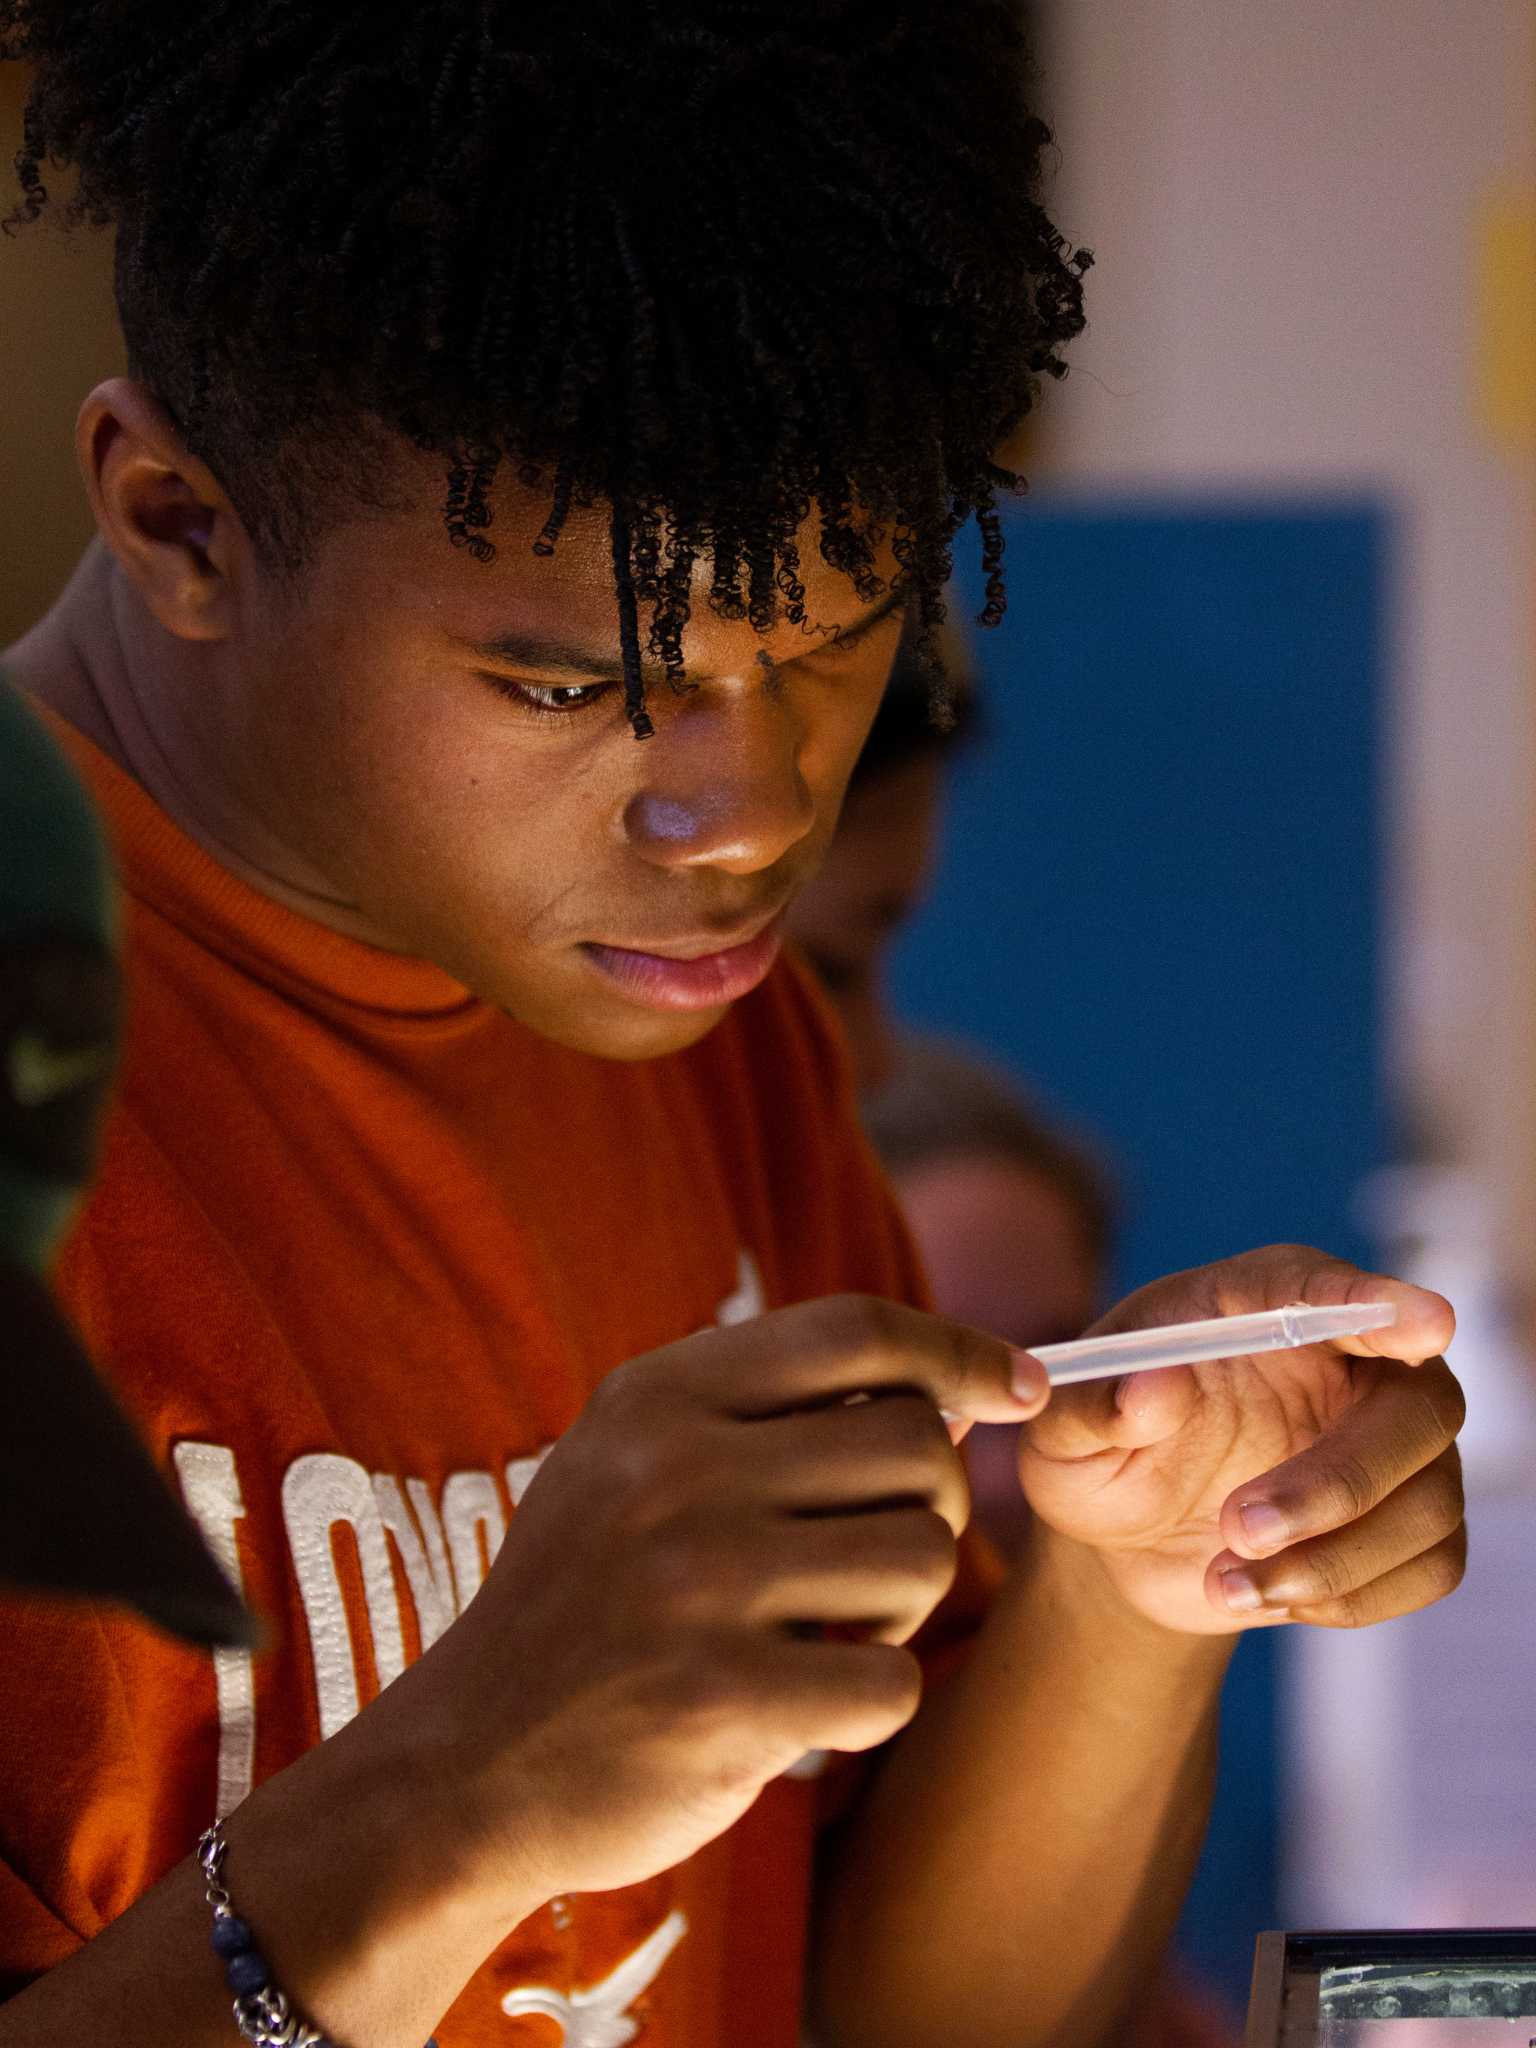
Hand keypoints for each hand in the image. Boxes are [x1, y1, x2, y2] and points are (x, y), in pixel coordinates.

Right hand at [378, 1296, 1039, 1905]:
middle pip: (916, 1444)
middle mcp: (676, 1470)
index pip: (855, 1329)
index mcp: (656, 1397)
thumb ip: (773, 1411)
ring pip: (923, 1557)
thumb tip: (960, 1390)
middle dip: (929, 1503)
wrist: (465, 1764)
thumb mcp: (633, 1464)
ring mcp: (696, 1583)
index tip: (1020, 1384)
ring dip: (901, 1608)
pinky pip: (893, 1681)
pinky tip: (802, 1704)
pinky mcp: (722, 1699)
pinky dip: (870, 1700)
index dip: (959, 1348)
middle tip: (871, 1557)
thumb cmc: (585, 1605)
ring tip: (824, 1629)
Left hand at [1014, 1244, 1463, 1633]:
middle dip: (1340, 1479)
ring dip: (1332, 1559)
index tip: (1423, 1324)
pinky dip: (1352, 1595)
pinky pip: (1432, 1564)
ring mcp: (1389, 1441)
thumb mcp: (1059, 1434)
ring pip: (1429, 1500)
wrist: (1125, 1536)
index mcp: (1257, 1302)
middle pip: (1418, 1403)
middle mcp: (1346, 1359)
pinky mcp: (1406, 1519)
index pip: (1329, 1286)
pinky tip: (1269, 1595)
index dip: (1380, 1301)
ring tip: (1225, 1580)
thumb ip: (1092, 1407)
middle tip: (1241, 1528)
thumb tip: (1153, 1389)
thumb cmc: (1096, 1451)